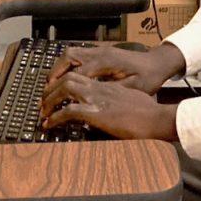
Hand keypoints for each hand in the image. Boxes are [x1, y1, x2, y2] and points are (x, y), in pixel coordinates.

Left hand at [39, 73, 178, 140]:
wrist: (158, 118)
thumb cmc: (149, 113)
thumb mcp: (132, 101)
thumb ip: (119, 101)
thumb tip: (113, 109)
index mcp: (108, 86)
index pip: (81, 76)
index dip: (65, 82)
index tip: (57, 92)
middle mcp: (100, 88)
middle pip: (69, 77)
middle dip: (52, 88)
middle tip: (44, 101)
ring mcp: (98, 98)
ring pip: (65, 88)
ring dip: (50, 100)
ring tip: (43, 112)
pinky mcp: (96, 112)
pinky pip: (69, 111)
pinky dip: (55, 117)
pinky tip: (49, 125)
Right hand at [46, 43, 185, 95]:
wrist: (159, 63)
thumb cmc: (149, 77)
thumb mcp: (132, 90)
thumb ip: (110, 94)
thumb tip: (89, 103)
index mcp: (107, 62)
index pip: (77, 73)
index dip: (63, 89)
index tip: (54, 103)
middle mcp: (100, 52)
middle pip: (68, 57)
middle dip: (54, 74)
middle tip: (46, 92)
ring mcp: (100, 50)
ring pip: (71, 53)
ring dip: (59, 68)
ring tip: (51, 85)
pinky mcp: (101, 51)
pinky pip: (78, 54)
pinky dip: (68, 65)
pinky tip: (65, 78)